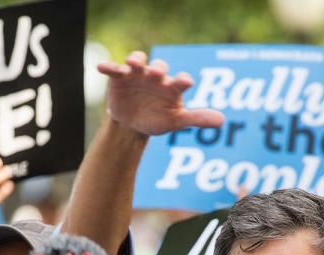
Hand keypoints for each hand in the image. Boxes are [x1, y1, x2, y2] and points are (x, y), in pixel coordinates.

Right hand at [98, 51, 224, 136]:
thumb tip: (223, 121)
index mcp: (171, 86)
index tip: (185, 83)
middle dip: (158, 69)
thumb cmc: (157, 119)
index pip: (180, 80)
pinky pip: (114, 69)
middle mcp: (155, 77)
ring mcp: (137, 75)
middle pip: (158, 67)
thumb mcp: (176, 121)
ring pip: (138, 61)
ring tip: (133, 64)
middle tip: (157, 74)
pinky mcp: (120, 77)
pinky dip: (109, 66)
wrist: (132, 124)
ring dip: (136, 60)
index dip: (182, 80)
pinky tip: (101, 67)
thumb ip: (197, 118)